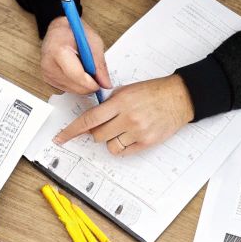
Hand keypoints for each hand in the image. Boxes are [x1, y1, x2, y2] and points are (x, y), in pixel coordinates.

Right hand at [41, 16, 112, 94]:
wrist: (58, 30)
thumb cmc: (73, 32)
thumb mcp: (92, 41)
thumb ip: (99, 64)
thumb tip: (105, 83)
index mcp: (59, 51)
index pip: (78, 76)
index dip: (92, 83)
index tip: (101, 84)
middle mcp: (49, 63)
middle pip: (74, 86)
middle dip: (89, 85)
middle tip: (97, 76)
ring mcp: (46, 72)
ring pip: (71, 90)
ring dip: (82, 85)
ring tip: (85, 70)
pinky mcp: (47, 79)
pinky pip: (66, 89)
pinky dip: (75, 85)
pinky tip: (77, 73)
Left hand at [53, 75, 192, 154]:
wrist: (179, 98)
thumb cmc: (153, 92)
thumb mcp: (127, 90)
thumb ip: (109, 102)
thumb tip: (92, 117)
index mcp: (120, 101)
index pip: (89, 119)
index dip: (72, 130)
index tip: (61, 138)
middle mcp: (128, 117)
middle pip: (97, 135)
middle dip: (97, 131)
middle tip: (107, 124)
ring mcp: (137, 131)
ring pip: (109, 145)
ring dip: (110, 139)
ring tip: (122, 129)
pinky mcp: (146, 142)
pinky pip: (123, 151)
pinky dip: (122, 146)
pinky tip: (129, 135)